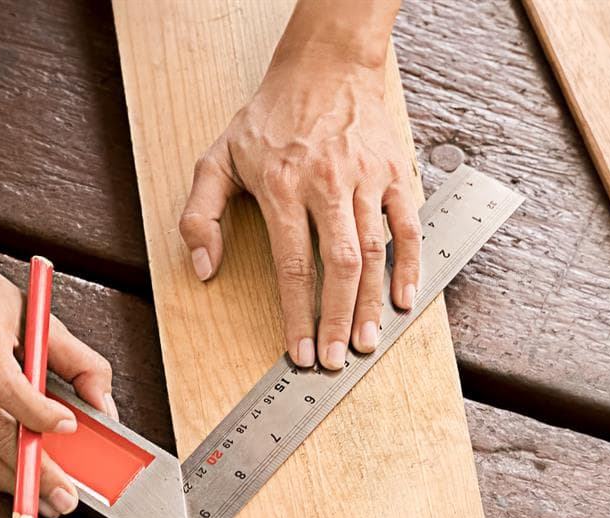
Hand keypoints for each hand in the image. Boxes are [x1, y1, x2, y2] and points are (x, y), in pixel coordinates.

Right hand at [0, 239, 115, 515]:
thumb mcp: (33, 311)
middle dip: (31, 469)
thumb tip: (102, 405)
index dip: (36, 413)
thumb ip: (75, 358)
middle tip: (63, 495)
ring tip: (43, 500)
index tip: (66, 428)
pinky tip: (10, 481)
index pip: (4, 385)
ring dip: (9, 481)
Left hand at [179, 51, 420, 371]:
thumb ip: (200, 216)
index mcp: (282, 187)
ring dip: (373, 302)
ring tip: (370, 341)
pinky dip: (410, 264)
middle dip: (339, 319)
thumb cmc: (268, 118)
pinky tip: (404, 299)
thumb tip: (203, 269)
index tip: (299, 350)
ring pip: (374, 251)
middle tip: (338, 358)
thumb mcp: (216, 158)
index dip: (297, 314)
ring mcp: (365, 178)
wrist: (324, 66)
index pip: (291, 265)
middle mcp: (326, 184)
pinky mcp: (394, 172)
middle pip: (338, 265)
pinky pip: (407, 225)